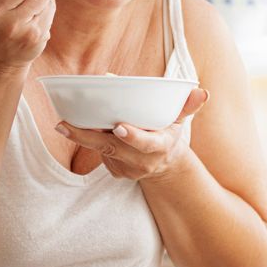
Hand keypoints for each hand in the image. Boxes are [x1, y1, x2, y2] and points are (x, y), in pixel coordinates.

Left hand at [56, 89, 209, 180]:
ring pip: (102, 152)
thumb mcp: (180, 121)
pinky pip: (100, 156)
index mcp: (160, 146)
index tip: (119, 127)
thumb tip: (203, 93)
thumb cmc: (169, 133)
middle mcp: (143, 161)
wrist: (165, 164)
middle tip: (65, 125)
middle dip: (88, 137)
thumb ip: (187, 107)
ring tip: (63, 124)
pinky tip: (78, 129)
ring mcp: (128, 170)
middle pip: (113, 149)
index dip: (133, 136)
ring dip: (82, 138)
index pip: (147, 144)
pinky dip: (89, 142)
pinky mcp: (116, 173)